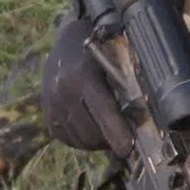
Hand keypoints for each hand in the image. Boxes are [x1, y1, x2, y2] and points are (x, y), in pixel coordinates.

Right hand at [42, 19, 132, 157]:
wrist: (69, 39)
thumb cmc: (101, 48)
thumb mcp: (115, 60)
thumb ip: (127, 86)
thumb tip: (143, 118)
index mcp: (83, 75)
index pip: (103, 111)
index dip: (117, 133)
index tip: (128, 150)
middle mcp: (63, 90)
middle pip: (90, 132)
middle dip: (109, 141)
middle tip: (125, 139)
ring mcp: (51, 103)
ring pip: (78, 139)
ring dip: (95, 142)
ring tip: (109, 133)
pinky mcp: (46, 111)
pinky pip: (65, 137)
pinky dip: (80, 139)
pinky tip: (92, 129)